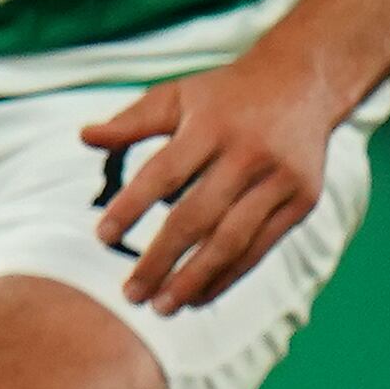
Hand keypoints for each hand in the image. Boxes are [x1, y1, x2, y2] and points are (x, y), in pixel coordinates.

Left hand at [83, 55, 347, 312]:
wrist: (305, 82)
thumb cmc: (225, 94)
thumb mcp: (178, 95)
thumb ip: (132, 121)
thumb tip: (84, 137)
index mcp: (211, 126)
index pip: (163, 173)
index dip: (131, 207)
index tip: (101, 238)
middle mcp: (248, 154)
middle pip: (197, 217)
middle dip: (161, 259)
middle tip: (130, 293)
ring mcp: (280, 180)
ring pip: (232, 240)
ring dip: (195, 279)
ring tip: (161, 306)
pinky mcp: (303, 200)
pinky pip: (260, 247)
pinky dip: (229, 276)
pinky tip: (199, 296)